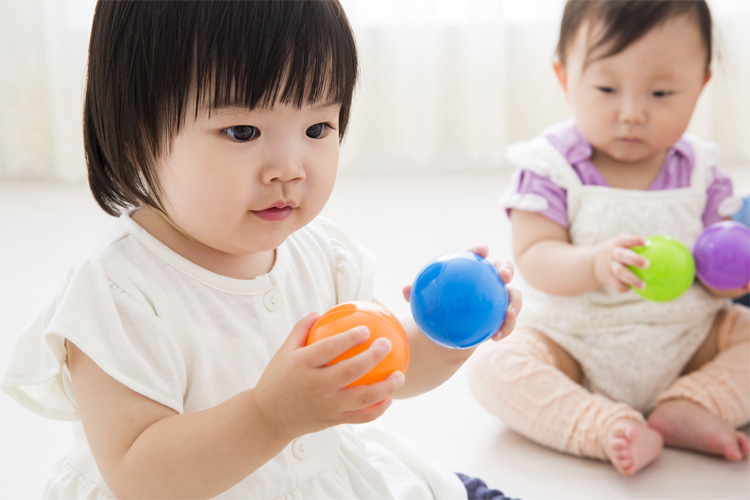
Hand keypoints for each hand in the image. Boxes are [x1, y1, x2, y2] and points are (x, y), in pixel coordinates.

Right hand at [254, 313, 404, 440]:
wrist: (269, 417)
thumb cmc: (278, 378)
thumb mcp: (284, 352)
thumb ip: (301, 330)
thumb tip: (319, 311)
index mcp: (302, 365)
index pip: (329, 349)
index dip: (349, 338)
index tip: (366, 329)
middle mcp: (316, 386)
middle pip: (350, 371)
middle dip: (372, 357)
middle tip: (387, 345)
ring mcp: (327, 405)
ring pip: (361, 398)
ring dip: (384, 387)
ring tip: (400, 376)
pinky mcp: (333, 420)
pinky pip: (360, 416)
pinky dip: (377, 409)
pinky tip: (390, 399)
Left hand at [401, 244, 522, 343]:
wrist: (445, 331)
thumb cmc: (433, 309)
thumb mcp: (423, 302)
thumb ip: (417, 293)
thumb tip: (406, 290)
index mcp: (472, 270)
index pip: (477, 255)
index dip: (480, 249)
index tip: (481, 251)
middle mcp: (489, 281)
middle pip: (503, 269)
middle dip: (507, 268)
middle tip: (504, 276)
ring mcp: (499, 299)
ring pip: (513, 296)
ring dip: (515, 303)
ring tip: (509, 313)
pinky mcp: (503, 317)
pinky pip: (508, 322)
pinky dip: (506, 328)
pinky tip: (496, 337)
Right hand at [593, 234, 647, 292]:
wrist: (593, 263)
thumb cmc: (619, 253)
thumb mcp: (624, 246)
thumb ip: (641, 247)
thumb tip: (670, 248)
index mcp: (617, 243)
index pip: (625, 239)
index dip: (634, 240)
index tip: (646, 243)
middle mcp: (612, 253)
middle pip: (623, 255)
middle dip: (634, 259)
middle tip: (647, 264)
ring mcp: (609, 265)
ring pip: (620, 272)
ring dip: (632, 279)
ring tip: (643, 286)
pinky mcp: (607, 277)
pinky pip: (616, 284)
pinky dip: (624, 287)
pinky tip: (631, 289)